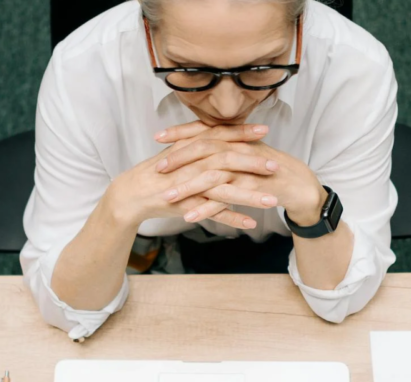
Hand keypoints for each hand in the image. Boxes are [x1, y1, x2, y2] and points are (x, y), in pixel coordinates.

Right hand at [101, 123, 278, 228]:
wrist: (132, 193)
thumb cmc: (157, 172)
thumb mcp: (178, 151)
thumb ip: (197, 140)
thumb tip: (216, 131)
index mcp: (191, 147)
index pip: (221, 135)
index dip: (243, 132)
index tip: (265, 130)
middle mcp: (192, 164)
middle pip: (228, 160)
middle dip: (254, 164)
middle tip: (277, 166)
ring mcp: (189, 185)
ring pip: (224, 189)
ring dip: (250, 196)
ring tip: (273, 201)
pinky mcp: (186, 205)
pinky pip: (212, 213)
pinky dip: (231, 218)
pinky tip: (250, 223)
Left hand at [156, 122, 327, 225]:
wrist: (299, 185)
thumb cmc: (270, 169)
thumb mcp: (246, 152)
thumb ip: (226, 145)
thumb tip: (202, 141)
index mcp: (235, 138)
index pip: (203, 130)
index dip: (180, 132)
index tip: (158, 137)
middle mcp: (239, 150)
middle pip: (203, 150)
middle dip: (178, 159)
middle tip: (157, 169)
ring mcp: (246, 170)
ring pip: (211, 176)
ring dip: (186, 187)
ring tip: (167, 197)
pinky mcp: (252, 190)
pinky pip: (225, 199)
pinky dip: (206, 208)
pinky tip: (189, 216)